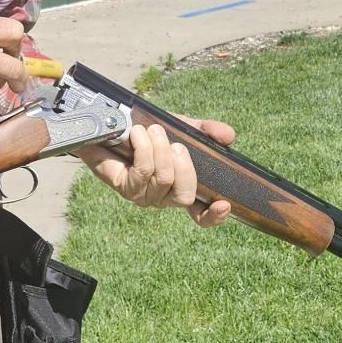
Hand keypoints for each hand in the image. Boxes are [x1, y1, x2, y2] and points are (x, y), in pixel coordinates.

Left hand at [77, 115, 235, 227]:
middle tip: (176, 144)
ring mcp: (144, 195)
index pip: (200, 215)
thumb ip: (205, 130)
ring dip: (160, 150)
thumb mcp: (181, 127)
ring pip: (163, 180)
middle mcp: (164, 197)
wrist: (112, 125)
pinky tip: (138, 134)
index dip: (213, 216)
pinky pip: (142, 171)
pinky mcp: (125, 188)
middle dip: (184, 168)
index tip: (224, 205)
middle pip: (184, 197)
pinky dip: (143, 148)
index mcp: (182, 187)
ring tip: (153, 130)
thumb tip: (229, 135)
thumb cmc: (149, 132)